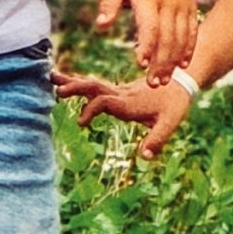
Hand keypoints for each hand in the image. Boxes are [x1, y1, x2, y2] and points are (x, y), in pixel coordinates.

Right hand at [59, 69, 195, 159]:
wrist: (181, 81)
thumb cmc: (175, 104)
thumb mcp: (170, 123)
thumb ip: (157, 139)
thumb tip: (145, 157)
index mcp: (129, 102)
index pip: (105, 102)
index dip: (92, 110)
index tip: (81, 123)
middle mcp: (121, 94)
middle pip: (95, 87)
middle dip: (76, 88)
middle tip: (57, 90)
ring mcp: (118, 90)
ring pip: (92, 83)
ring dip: (72, 81)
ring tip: (51, 76)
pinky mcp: (118, 90)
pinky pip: (96, 85)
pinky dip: (79, 82)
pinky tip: (65, 81)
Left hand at [94, 0, 200, 82]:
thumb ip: (109, 3)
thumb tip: (101, 27)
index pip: (149, 26)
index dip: (146, 46)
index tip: (140, 64)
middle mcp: (168, 1)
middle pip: (167, 37)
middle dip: (161, 62)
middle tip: (153, 84)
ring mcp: (182, 3)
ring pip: (181, 37)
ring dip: (174, 60)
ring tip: (165, 80)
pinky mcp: (190, 3)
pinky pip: (192, 29)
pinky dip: (189, 48)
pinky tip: (183, 65)